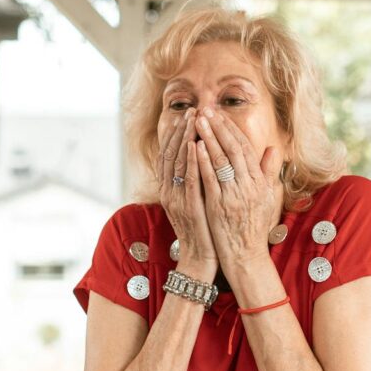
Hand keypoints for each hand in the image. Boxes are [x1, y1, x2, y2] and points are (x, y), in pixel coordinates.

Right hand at [159, 108, 216, 276]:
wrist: (200, 259)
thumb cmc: (202, 230)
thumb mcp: (193, 203)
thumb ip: (192, 182)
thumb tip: (198, 161)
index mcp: (169, 190)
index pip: (169, 156)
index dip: (175, 135)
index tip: (185, 116)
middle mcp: (169, 192)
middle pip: (171, 154)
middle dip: (180, 131)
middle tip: (190, 111)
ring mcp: (177, 199)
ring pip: (178, 163)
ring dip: (185, 139)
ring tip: (193, 120)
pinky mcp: (189, 207)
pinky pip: (189, 180)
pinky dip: (192, 162)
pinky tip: (197, 146)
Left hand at [194, 108, 283, 266]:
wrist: (246, 256)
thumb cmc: (255, 227)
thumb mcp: (268, 198)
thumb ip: (269, 173)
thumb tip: (274, 149)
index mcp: (259, 182)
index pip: (244, 148)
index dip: (231, 129)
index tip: (219, 114)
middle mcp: (248, 186)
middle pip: (232, 149)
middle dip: (218, 127)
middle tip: (205, 110)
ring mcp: (234, 196)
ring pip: (220, 161)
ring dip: (208, 138)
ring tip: (197, 121)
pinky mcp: (219, 207)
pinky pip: (210, 180)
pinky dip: (203, 162)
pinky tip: (195, 147)